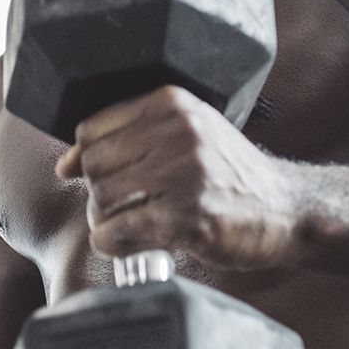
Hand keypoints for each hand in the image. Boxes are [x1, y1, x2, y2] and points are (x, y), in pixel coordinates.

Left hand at [54, 84, 305, 271]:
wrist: (287, 209)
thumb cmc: (229, 175)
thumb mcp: (185, 139)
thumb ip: (125, 142)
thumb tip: (62, 166)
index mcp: (172, 103)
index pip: (91, 129)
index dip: (91, 159)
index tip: (112, 177)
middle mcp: (178, 131)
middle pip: (92, 166)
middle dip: (100, 192)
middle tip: (128, 206)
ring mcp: (183, 174)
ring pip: (100, 200)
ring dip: (108, 221)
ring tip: (136, 224)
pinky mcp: (186, 217)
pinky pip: (116, 233)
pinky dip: (114, 245)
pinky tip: (135, 244)